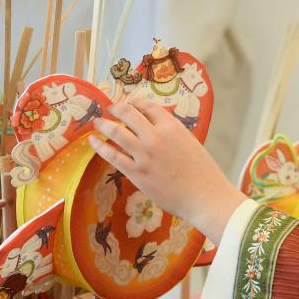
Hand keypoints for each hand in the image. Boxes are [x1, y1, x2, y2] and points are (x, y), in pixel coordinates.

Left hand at [90, 96, 245, 244]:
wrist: (204, 196)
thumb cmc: (202, 172)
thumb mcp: (190, 142)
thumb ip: (171, 133)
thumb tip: (156, 128)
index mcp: (172, 126)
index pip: (147, 106)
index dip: (135, 102)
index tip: (128, 102)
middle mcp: (155, 136)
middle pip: (128, 114)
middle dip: (116, 109)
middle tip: (110, 109)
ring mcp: (144, 154)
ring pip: (116, 132)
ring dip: (103, 125)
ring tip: (97, 123)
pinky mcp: (136, 173)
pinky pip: (112, 155)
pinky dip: (100, 146)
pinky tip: (93, 141)